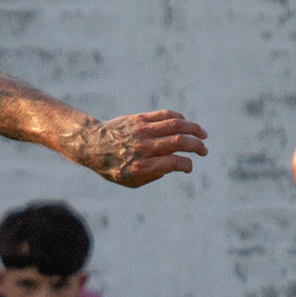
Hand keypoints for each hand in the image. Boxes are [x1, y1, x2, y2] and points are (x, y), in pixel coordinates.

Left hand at [70, 110, 207, 185]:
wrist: (91, 144)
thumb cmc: (113, 166)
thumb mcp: (131, 181)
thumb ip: (153, 176)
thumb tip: (173, 167)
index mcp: (142, 167)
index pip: (175, 162)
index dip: (187, 165)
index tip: (189, 167)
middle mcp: (143, 148)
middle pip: (179, 142)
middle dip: (197, 146)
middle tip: (204, 150)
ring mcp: (142, 131)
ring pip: (176, 125)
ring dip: (194, 129)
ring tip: (203, 134)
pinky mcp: (140, 119)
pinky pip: (165, 115)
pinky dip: (179, 119)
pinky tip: (186, 124)